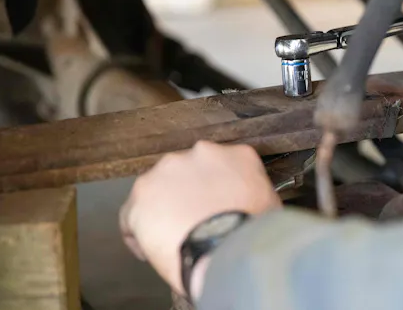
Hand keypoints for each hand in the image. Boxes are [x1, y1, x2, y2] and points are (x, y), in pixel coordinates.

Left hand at [119, 141, 280, 296]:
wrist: (230, 248)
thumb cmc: (253, 233)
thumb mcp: (270, 203)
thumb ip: (253, 192)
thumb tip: (249, 204)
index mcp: (235, 154)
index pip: (219, 166)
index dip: (213, 190)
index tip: (212, 208)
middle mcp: (201, 152)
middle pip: (187, 173)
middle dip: (186, 196)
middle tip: (192, 224)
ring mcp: (169, 168)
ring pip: (158, 190)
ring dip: (162, 211)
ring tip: (171, 240)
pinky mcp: (144, 191)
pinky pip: (132, 214)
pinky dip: (137, 233)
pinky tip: (150, 250)